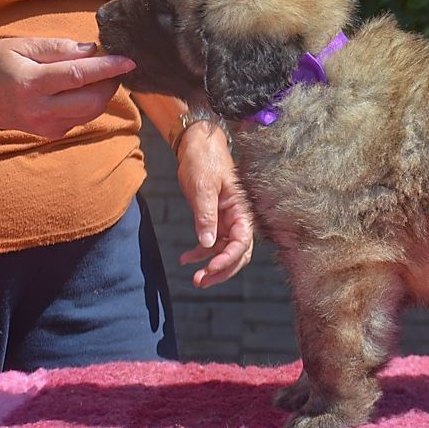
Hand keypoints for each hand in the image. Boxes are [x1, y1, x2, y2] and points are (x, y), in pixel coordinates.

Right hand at [0, 38, 133, 137]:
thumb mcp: (19, 46)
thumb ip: (57, 48)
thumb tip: (92, 50)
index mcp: (30, 83)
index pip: (79, 76)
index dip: (108, 68)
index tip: (130, 60)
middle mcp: (39, 109)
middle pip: (93, 100)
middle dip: (111, 82)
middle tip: (114, 65)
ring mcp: (45, 125)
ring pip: (92, 112)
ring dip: (103, 93)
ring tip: (99, 75)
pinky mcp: (50, 133)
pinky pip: (82, 118)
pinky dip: (90, 103)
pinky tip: (81, 89)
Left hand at [174, 120, 254, 287]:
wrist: (197, 146)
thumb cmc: (204, 161)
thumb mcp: (204, 188)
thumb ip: (206, 216)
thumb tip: (208, 244)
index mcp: (242, 210)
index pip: (242, 242)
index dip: (228, 259)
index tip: (210, 268)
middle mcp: (238, 218)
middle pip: (238, 253)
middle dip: (222, 270)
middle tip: (201, 281)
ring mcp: (227, 220)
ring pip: (225, 252)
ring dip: (212, 266)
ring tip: (195, 278)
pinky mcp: (215, 219)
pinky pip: (212, 243)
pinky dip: (201, 253)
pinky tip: (186, 259)